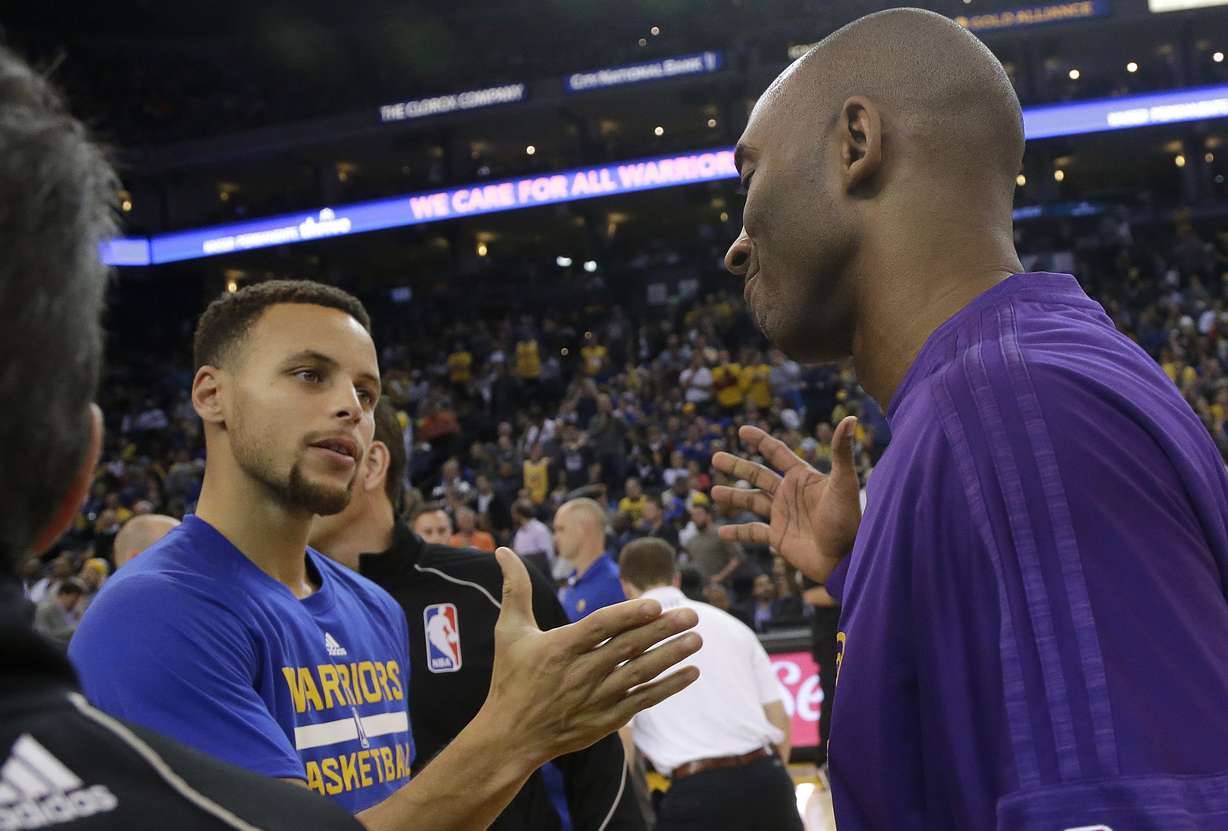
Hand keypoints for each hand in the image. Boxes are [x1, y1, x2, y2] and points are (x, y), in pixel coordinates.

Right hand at [481, 547, 701, 765]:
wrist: (511, 736)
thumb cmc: (511, 678)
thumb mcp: (509, 631)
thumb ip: (515, 590)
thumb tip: (501, 551)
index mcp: (559, 648)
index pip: (599, 627)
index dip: (627, 615)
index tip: (655, 605)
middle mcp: (580, 673)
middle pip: (628, 648)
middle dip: (662, 630)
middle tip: (691, 614)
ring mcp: (596, 698)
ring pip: (640, 674)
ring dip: (671, 656)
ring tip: (697, 638)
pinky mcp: (606, 720)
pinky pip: (643, 700)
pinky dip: (668, 687)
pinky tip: (691, 672)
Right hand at [710, 416, 860, 581]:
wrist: (846, 559)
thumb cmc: (848, 520)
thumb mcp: (844, 484)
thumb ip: (842, 452)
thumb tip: (851, 418)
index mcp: (802, 478)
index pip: (777, 453)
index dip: (760, 440)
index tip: (742, 430)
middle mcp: (790, 494)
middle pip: (758, 475)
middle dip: (737, 466)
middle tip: (715, 458)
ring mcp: (783, 515)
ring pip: (752, 501)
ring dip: (733, 496)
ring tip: (714, 491)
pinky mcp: (779, 537)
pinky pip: (753, 532)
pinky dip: (737, 532)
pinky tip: (721, 532)